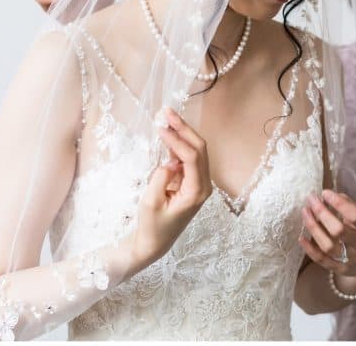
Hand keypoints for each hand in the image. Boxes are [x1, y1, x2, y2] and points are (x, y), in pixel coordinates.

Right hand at [133, 109, 211, 267]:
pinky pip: (189, 156)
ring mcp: (200, 182)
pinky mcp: (192, 181)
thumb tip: (171, 161)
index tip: (161, 127)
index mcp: (197, 192)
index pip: (192, 157)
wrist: (153, 243)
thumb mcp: (151, 202)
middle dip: (183, 128)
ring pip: (196, 149)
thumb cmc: (151, 226)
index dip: (177, 140)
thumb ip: (162, 177)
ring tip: (166, 116)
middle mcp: (204, 185)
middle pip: (199, 148)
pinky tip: (168, 132)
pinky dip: (179, 143)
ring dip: (182, 132)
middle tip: (167, 112)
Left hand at [299, 189, 355, 282]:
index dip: (338, 203)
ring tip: (305, 212)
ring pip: (328, 246)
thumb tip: (332, 195)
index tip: (325, 192)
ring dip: (313, 227)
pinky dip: (310, 250)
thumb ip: (351, 206)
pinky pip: (323, 261)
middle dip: (321, 212)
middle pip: (338, 230)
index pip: (355, 215)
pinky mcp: (342, 270)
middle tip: (311, 199)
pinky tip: (301, 237)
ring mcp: (351, 260)